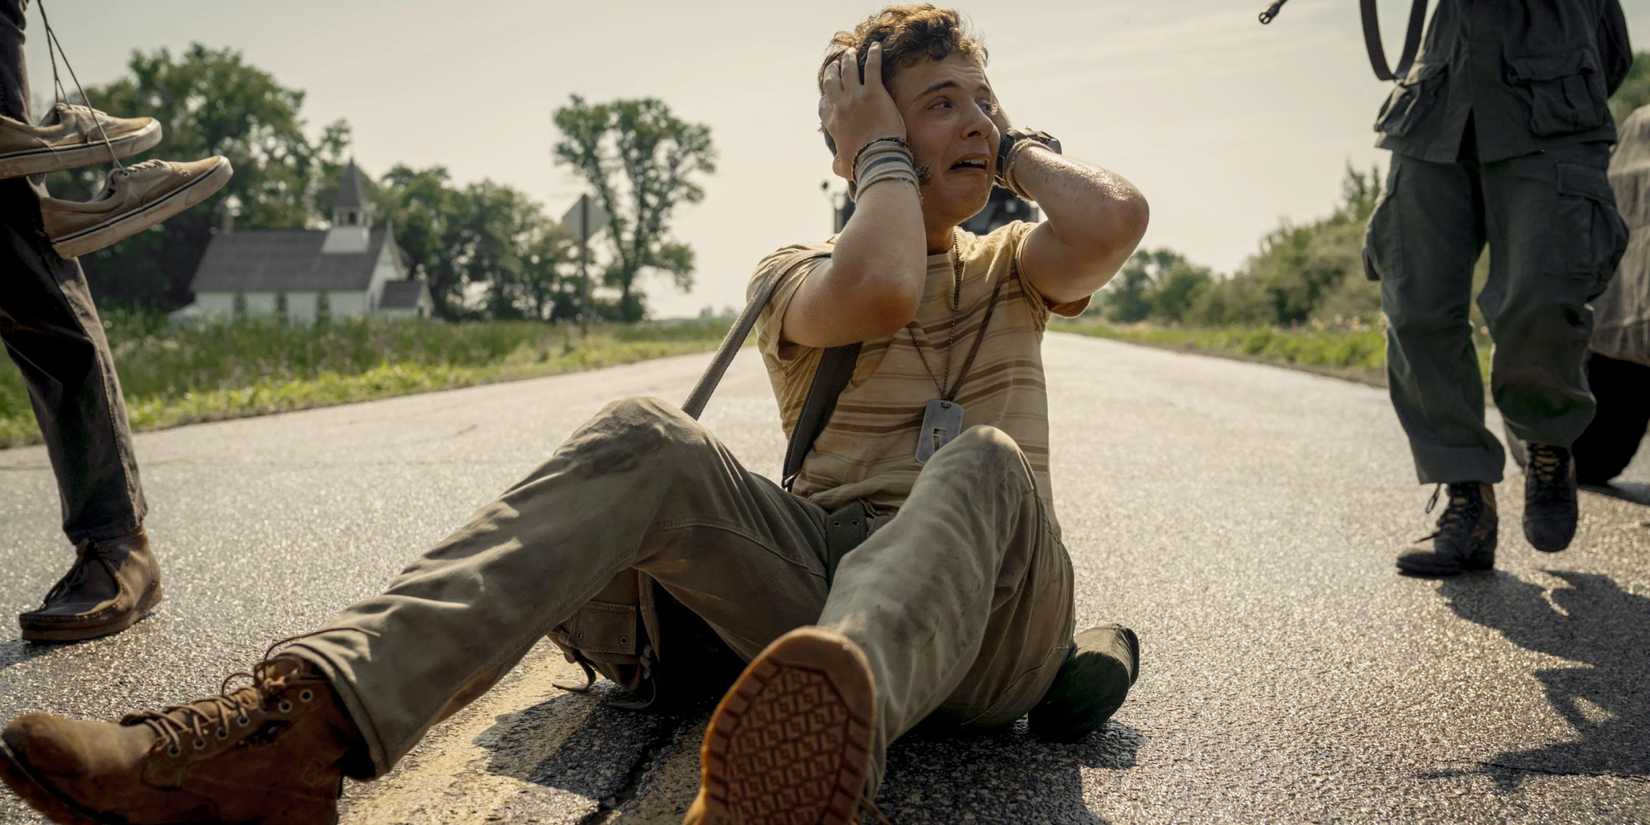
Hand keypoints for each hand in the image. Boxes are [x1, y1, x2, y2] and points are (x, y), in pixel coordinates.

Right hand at [820, 43, 906, 180]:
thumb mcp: (843, 166)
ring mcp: (855, 96)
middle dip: (833, 70)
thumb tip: (836, 168)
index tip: (829, 89)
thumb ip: (838, 164)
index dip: (826, 94)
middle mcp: (840, 105)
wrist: (876, 158)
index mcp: (832, 122)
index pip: (824, 104)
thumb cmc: (860, 164)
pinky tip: (876, 46)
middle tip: (837, 63)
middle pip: (832, 81)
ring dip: (849, 59)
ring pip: (848, 70)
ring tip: (851, 53)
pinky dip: (874, 54)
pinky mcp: (873, 91)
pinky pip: (872, 67)